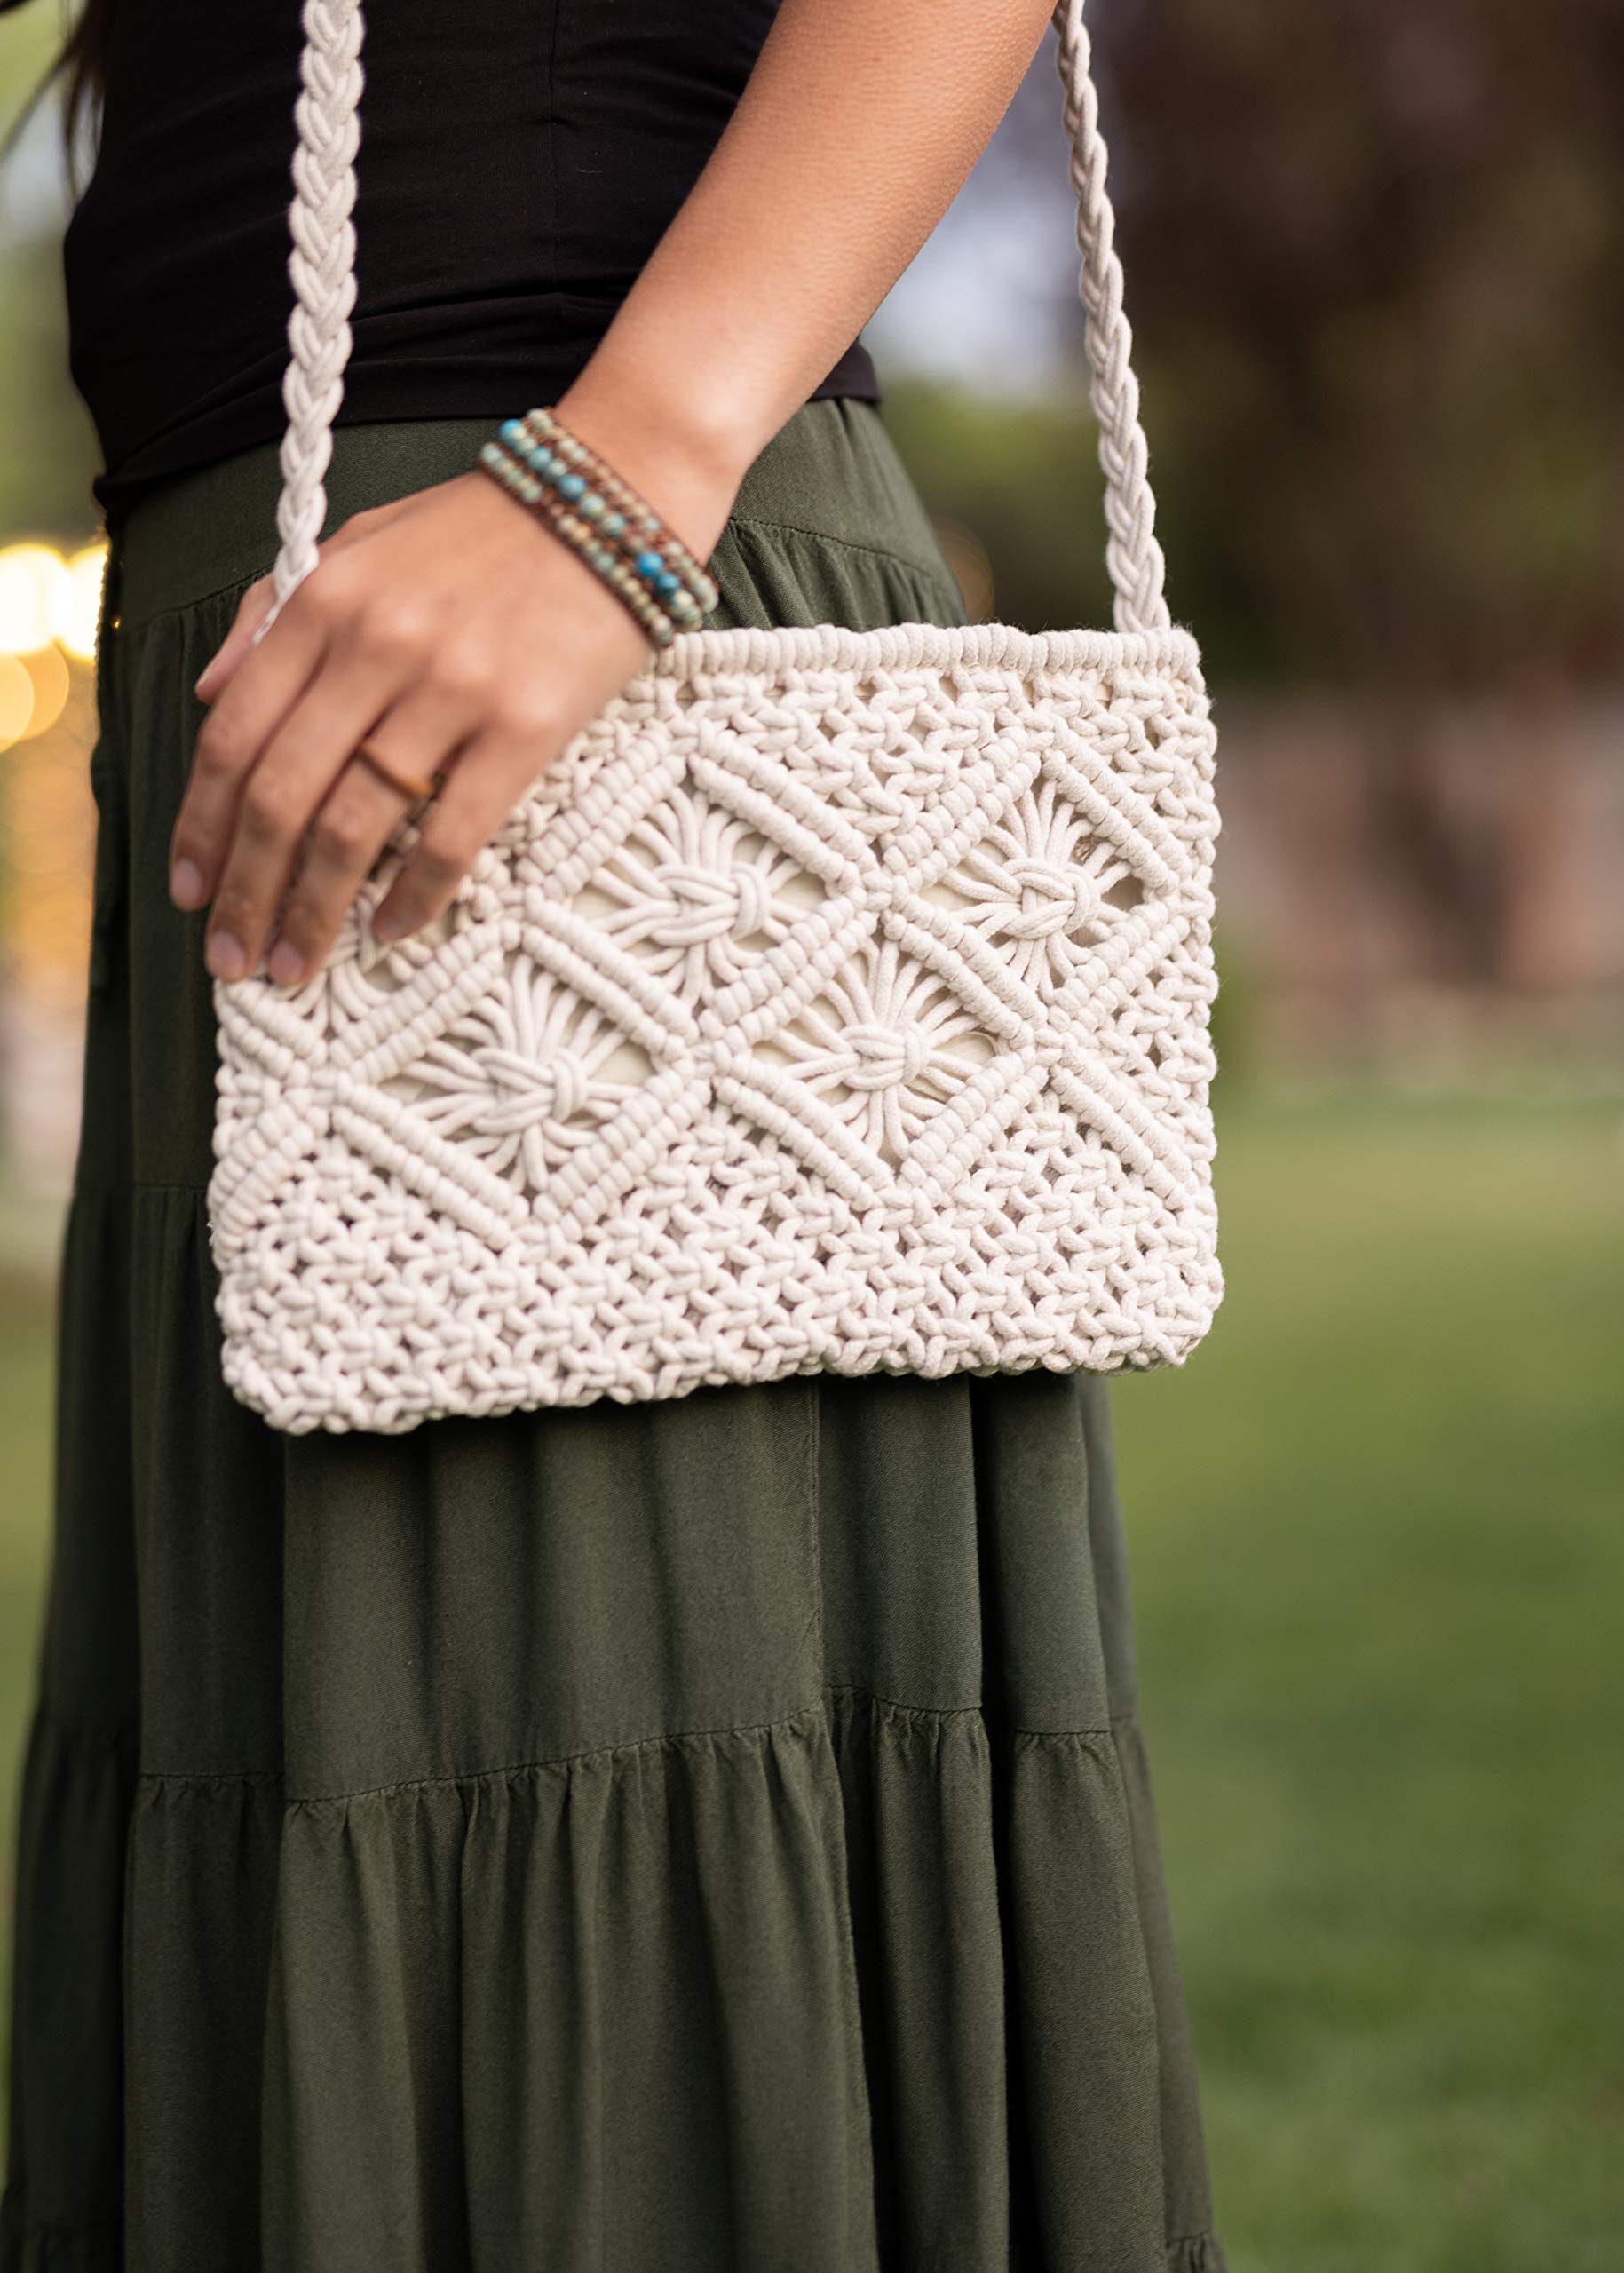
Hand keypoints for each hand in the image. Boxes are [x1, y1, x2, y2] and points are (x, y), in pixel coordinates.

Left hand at [170, 455, 708, 986]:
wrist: (612, 496)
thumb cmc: (484, 531)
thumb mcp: (360, 544)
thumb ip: (276, 613)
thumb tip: (209, 696)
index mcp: (324, 601)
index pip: (234, 736)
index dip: (201, 826)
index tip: (189, 890)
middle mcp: (375, 647)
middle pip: (281, 797)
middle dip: (246, 892)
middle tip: (234, 959)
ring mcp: (450, 691)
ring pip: (354, 828)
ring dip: (315, 912)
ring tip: (297, 964)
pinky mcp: (524, 730)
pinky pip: (452, 835)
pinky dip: (415, 896)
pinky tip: (392, 930)